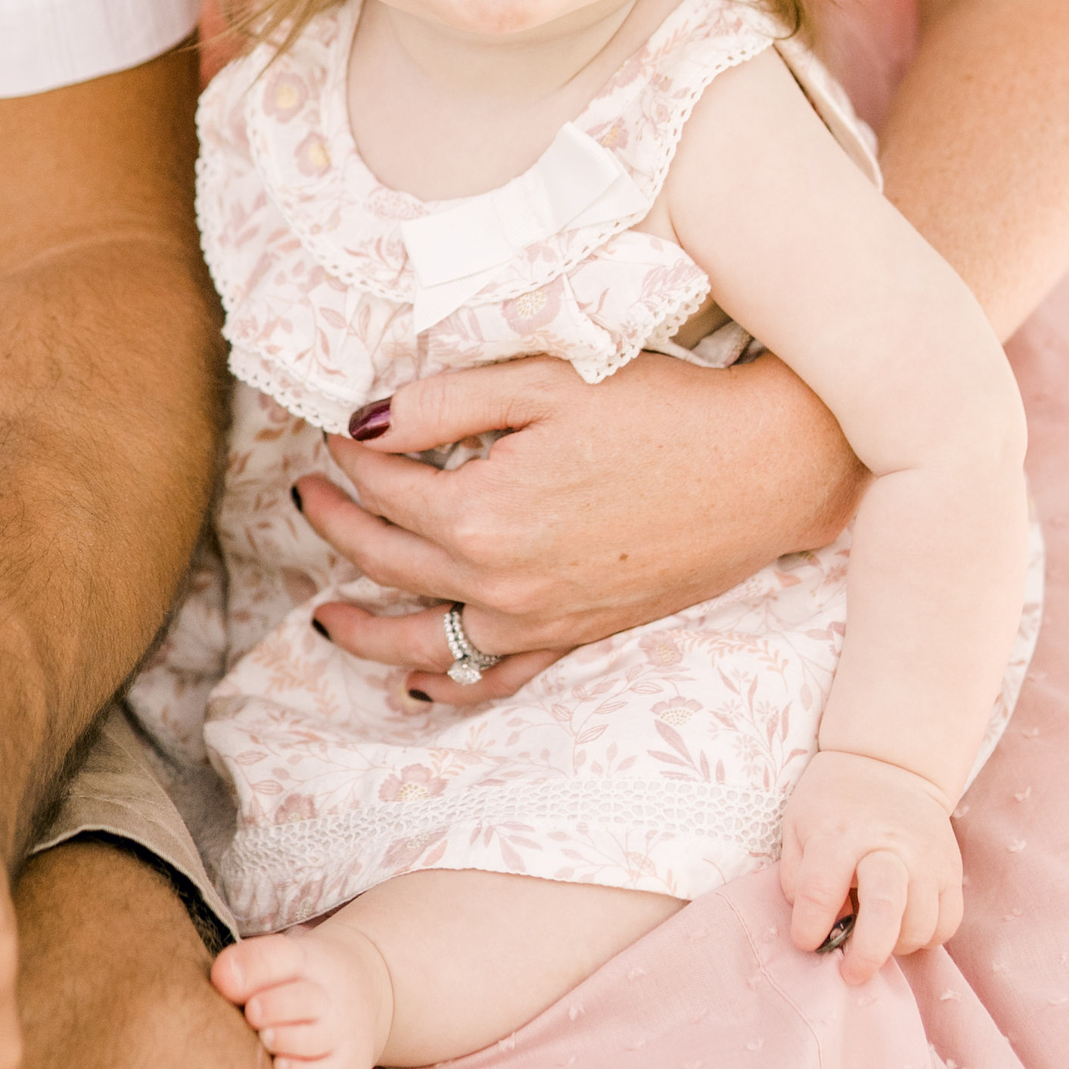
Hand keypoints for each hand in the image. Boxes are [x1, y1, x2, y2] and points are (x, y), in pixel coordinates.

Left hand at [299, 352, 862, 704]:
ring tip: (323, 617)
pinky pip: (496, 679)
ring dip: (365, 631)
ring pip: (424, 641)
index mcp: (481, 513)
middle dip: (338, 525)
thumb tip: (360, 423)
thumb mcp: (543, 382)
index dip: (350, 455)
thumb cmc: (659, 410)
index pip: (383, 487)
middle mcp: (499, 583)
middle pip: (389, 562)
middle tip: (307, 496)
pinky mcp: (579, 636)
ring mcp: (540, 621)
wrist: (761, 467)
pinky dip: (449, 686)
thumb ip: (442, 403)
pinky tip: (419, 684)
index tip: (334, 429)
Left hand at [779, 749, 962, 984]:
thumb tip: (817, 928)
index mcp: (839, 834)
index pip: (819, 891)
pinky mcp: (951, 868)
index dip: (808, 928)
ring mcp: (926, 857)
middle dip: (866, 953)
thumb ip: (798, 878)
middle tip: (850, 974)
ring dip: (895, 944)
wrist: (889, 764)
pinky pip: (947, 922)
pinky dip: (926, 936)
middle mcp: (887, 845)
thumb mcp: (798, 825)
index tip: (806, 940)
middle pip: (885, 909)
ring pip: (921, 925)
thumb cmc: (835, 803)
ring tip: (876, 933)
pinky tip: (903, 924)